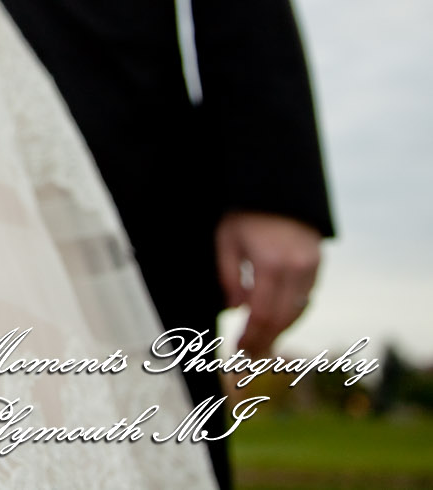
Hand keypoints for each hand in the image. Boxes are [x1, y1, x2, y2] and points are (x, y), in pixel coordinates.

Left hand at [216, 211, 321, 357]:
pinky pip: (306, 298)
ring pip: (298, 312)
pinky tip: (275, 321)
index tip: (238, 350)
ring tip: (260, 343)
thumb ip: (229, 278)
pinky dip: (291, 313)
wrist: (276, 186)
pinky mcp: (318, 264)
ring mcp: (312, 267)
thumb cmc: (244, 213)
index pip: (263, 314)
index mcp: (270, 263)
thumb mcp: (226, 241)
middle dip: (265, 340)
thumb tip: (236, 311)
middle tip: (249, 356)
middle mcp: (296, 269)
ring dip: (279, 330)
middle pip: (283, 319)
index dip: (251, 336)